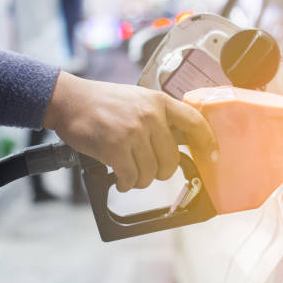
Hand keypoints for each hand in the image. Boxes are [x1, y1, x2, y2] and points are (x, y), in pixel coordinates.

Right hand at [43, 72, 217, 191]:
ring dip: (139, 179)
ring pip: (150, 173)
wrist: (69, 100)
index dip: (208, 142)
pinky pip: (130, 178)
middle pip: (171, 160)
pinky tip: (119, 178)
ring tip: (127, 172)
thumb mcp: (138, 99)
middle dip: (161, 173)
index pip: (195, 122)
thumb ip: (158, 117)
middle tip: (148, 171)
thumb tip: (178, 142)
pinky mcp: (116, 147)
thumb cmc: (102, 102)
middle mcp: (150, 116)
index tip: (213, 156)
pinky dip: (125, 183)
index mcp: (159, 102)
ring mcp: (133, 132)